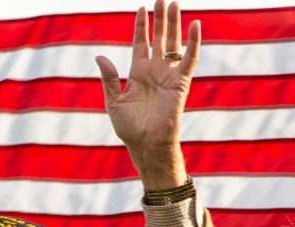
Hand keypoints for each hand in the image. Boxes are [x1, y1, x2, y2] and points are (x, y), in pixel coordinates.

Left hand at [95, 0, 199, 189]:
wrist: (146, 144)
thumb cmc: (129, 128)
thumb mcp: (114, 101)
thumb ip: (109, 78)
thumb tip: (100, 56)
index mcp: (138, 74)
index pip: (140, 43)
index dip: (141, 26)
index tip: (141, 8)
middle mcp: (154, 71)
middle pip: (158, 39)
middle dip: (159, 19)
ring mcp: (169, 75)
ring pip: (173, 43)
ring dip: (173, 24)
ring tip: (173, 4)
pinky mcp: (181, 82)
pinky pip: (190, 58)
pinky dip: (193, 42)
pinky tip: (195, 24)